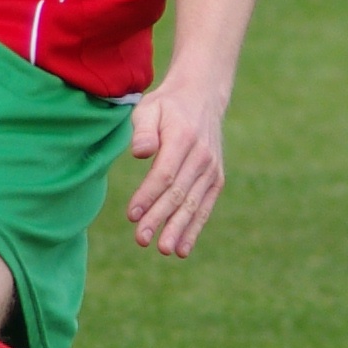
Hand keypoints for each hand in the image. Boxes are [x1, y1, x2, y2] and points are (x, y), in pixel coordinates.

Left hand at [125, 82, 228, 255]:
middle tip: (141, 240)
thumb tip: (140, 152)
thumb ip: (144, 130)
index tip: (131, 215)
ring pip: (192, 204)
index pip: (164, 173)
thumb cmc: (167, 106)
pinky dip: (194, 228)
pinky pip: (204, 206)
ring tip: (164, 250)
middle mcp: (201, 156)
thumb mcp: (149, 107)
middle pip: (178, 193)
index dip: (148, 196)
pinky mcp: (216, 179)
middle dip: (159, 218)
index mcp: (183, 138)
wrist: (201, 97)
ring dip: (178, 229)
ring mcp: (211, 169)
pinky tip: (182, 249)